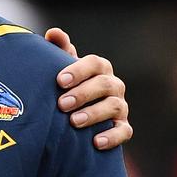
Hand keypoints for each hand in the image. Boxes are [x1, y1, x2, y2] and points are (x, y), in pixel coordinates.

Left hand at [44, 28, 131, 149]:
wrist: (73, 115)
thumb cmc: (66, 87)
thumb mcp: (60, 68)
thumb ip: (58, 51)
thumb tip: (53, 33)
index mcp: (99, 68)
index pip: (94, 63)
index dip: (78, 70)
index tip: (59, 81)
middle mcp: (113, 85)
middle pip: (104, 85)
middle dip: (83, 94)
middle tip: (62, 104)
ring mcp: (120, 106)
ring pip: (114, 107)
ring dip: (94, 114)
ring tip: (73, 122)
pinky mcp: (123, 127)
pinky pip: (123, 132)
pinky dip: (111, 136)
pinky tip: (95, 142)